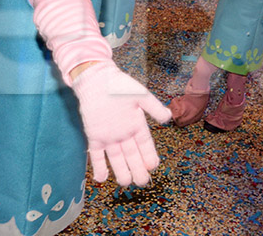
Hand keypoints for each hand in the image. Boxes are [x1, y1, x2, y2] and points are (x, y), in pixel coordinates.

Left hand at [70, 60, 170, 186]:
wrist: (96, 80)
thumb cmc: (120, 85)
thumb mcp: (140, 95)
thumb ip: (154, 107)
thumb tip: (168, 118)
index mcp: (136, 124)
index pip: (145, 144)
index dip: (149, 155)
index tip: (153, 166)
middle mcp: (123, 133)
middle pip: (132, 155)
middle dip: (137, 168)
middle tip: (142, 182)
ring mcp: (108, 136)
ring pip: (116, 158)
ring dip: (121, 171)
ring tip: (126, 183)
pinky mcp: (94, 136)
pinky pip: (96, 154)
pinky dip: (98, 166)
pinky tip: (102, 179)